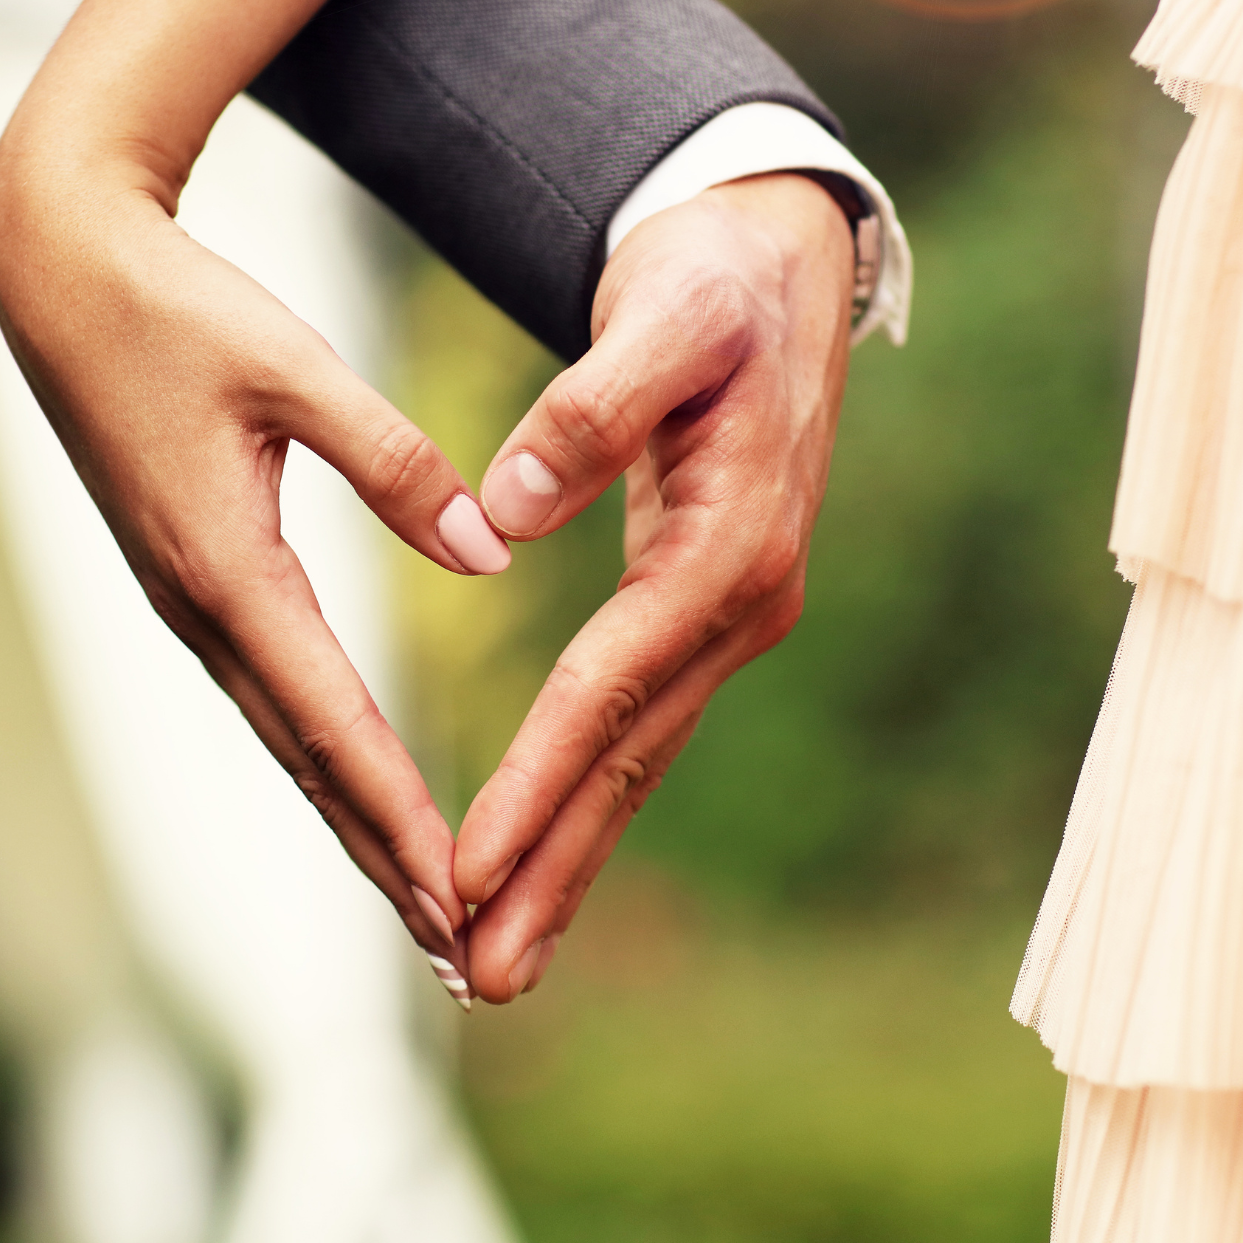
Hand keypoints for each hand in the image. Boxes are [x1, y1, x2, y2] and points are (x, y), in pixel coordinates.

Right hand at [0, 138, 509, 1000]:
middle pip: (305, 761)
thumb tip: (487, 555)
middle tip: (457, 953)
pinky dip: (319, 754)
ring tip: (420, 900)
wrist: (55, 273)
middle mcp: (200, 607)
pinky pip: (265, 690)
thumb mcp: (293, 368)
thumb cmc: (174, 307)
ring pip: (283, 736)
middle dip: (381, 858)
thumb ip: (394, 462)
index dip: (399, 815)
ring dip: (351, 821)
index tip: (458, 897)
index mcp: (227, 568)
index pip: (332, 721)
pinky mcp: (187, 576)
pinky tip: (353, 782)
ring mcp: (185, 600)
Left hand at [453, 173, 854, 1000]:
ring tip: (501, 958)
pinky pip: (635, 723)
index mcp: (729, 545)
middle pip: (630, 759)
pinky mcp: (698, 610)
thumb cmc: (715, 285)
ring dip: (568, 861)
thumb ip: (593, 405)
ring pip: (636, 759)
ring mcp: (727, 615)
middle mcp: (740, 603)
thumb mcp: (665, 314)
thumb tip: (505, 508)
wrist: (775, 266)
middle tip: (483, 975)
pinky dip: (585, 798)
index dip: (539, 779)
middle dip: (554, 870)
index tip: (467, 864)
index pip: (611, 685)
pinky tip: (543, 855)